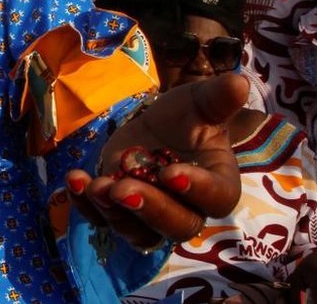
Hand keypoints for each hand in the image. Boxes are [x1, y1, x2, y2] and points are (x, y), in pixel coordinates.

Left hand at [66, 73, 245, 249]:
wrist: (154, 126)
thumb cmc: (185, 117)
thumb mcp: (199, 102)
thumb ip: (218, 99)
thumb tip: (241, 82)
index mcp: (218, 183)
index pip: (217, 198)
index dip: (198, 189)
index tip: (172, 172)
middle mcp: (188, 209)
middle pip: (176, 226)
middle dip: (149, 208)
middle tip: (123, 189)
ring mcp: (150, 216)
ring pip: (138, 232)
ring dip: (114, 213)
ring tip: (95, 185)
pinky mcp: (118, 213)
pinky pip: (102, 220)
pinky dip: (85, 205)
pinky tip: (75, 180)